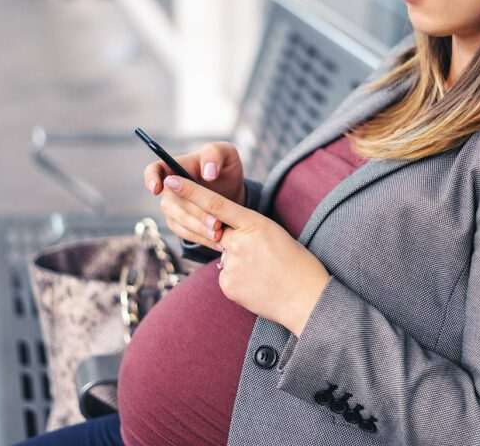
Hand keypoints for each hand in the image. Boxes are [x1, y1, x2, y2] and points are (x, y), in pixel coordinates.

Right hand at [143, 142, 245, 236]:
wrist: (233, 194)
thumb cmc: (225, 169)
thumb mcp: (227, 154)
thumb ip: (215, 154)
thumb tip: (207, 172)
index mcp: (177, 167)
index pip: (155, 169)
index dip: (151, 178)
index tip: (157, 188)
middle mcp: (171, 188)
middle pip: (171, 202)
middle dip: (194, 213)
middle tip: (216, 222)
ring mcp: (173, 207)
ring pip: (178, 219)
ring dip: (198, 227)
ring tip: (219, 232)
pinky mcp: (180, 224)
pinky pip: (184, 233)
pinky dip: (200, 237)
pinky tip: (217, 240)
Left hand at [161, 175, 330, 335]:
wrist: (308, 299)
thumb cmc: (296, 264)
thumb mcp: (274, 235)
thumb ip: (245, 233)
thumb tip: (222, 243)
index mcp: (255, 224)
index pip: (216, 203)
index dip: (190, 191)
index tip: (171, 180)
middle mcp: (240, 242)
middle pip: (211, 230)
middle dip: (204, 227)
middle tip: (214, 229)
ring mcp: (232, 265)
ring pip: (223, 259)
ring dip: (238, 265)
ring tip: (264, 274)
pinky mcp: (228, 286)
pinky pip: (226, 279)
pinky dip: (239, 282)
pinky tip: (257, 287)